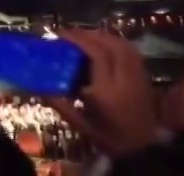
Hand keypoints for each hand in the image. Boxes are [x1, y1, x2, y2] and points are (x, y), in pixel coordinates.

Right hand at [48, 29, 158, 156]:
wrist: (145, 150)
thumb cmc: (111, 139)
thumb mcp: (82, 126)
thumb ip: (61, 105)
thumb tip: (38, 88)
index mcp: (107, 91)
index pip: (96, 55)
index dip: (78, 39)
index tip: (60, 34)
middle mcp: (125, 79)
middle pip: (110, 44)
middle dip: (88, 34)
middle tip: (70, 33)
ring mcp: (138, 77)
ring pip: (123, 45)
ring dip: (103, 35)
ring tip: (86, 36)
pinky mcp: (145, 78)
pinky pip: (133, 52)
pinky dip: (117, 42)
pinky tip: (106, 44)